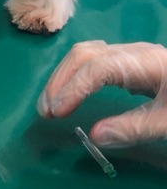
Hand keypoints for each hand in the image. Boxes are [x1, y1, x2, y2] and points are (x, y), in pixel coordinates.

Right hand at [37, 41, 166, 147]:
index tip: (57, 114)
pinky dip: (75, 75)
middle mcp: (133, 52)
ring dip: (64, 76)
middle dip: (61, 80)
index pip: (98, 68)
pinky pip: (94, 60)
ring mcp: (131, 55)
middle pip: (86, 54)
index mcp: (144, 62)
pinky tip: (70, 93)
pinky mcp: (130, 63)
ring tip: (50, 105)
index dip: (73, 88)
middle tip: (45, 112)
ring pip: (86, 54)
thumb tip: (93, 137)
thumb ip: (133, 128)